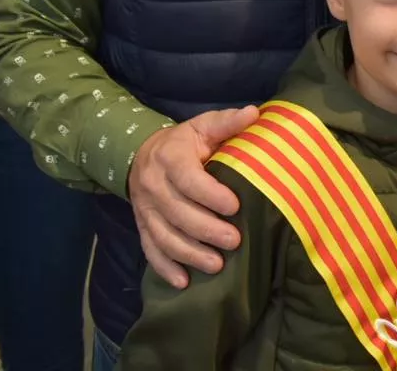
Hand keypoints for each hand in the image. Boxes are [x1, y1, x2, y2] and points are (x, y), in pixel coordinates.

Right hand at [129, 106, 258, 288]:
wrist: (142, 154)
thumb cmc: (184, 142)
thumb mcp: (203, 126)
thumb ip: (227, 123)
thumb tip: (253, 114)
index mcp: (171, 158)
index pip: (189, 180)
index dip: (210, 194)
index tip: (235, 206)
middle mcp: (154, 186)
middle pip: (178, 213)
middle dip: (207, 230)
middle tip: (235, 241)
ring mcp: (145, 210)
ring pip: (164, 236)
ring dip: (190, 254)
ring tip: (217, 265)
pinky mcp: (142, 227)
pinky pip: (150, 250)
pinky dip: (165, 269)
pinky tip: (183, 283)